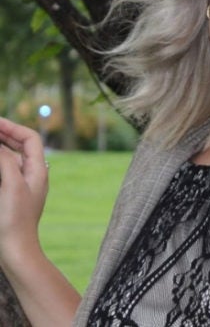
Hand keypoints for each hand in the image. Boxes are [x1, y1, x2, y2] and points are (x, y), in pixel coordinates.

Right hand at [0, 117, 48, 264]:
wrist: (15, 251)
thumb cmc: (15, 219)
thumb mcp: (11, 184)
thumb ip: (6, 160)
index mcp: (38, 170)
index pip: (29, 138)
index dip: (12, 127)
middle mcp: (33, 175)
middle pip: (20, 146)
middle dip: (4, 135)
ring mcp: (22, 186)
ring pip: (11, 158)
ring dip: (0, 148)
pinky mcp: (11, 196)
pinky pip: (5, 172)